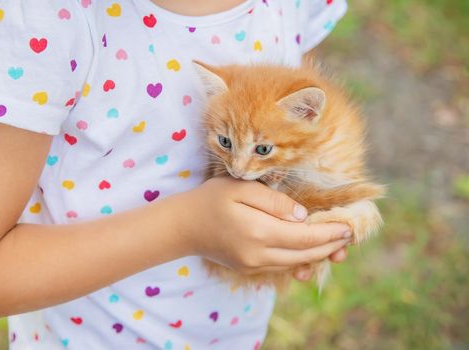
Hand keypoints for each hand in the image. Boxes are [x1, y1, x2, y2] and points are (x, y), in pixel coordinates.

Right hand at [177, 177, 351, 275]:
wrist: (184, 226)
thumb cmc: (211, 199)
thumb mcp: (240, 188)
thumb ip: (273, 201)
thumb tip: (301, 216)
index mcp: (258, 232)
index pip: (305, 237)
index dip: (330, 233)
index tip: (349, 227)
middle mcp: (259, 254)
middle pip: (305, 254)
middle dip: (330, 246)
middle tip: (349, 237)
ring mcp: (254, 265)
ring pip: (296, 263)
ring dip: (318, 255)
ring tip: (336, 246)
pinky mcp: (249, 268)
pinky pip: (282, 266)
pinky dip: (300, 260)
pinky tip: (311, 253)